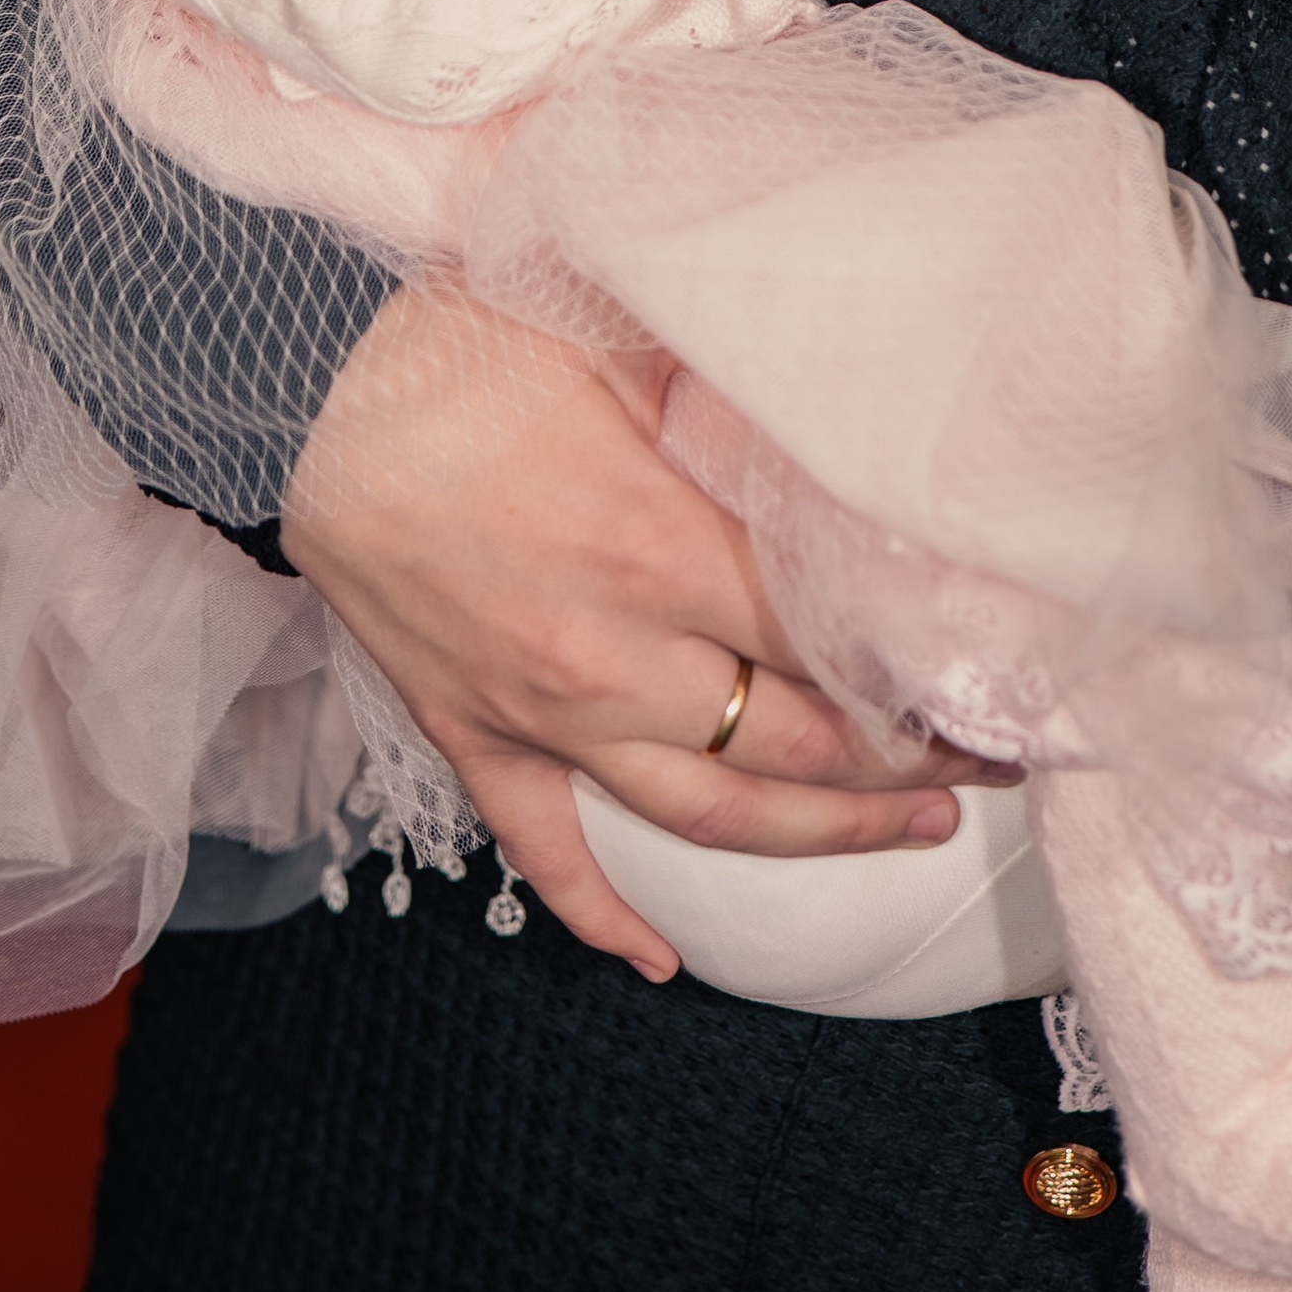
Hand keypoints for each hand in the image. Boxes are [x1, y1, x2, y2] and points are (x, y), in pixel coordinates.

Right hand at [282, 288, 1003, 977]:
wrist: (297, 381)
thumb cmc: (460, 334)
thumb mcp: (614, 335)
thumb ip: (725, 394)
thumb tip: (839, 415)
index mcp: (661, 549)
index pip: (829, 648)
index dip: (921, 670)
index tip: (994, 678)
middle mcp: (612, 655)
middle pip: (793, 748)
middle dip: (905, 764)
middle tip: (989, 760)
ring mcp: (539, 708)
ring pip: (705, 817)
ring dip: (817, 840)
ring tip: (909, 833)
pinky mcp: (472, 730)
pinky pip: (547, 849)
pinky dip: (603, 914)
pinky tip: (660, 958)